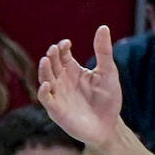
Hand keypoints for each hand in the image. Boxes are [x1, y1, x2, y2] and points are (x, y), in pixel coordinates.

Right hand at [38, 26, 122, 148]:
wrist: (110, 126)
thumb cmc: (108, 100)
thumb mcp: (108, 73)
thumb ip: (104, 52)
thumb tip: (103, 27)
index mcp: (72, 70)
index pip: (62, 54)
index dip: (62, 48)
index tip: (67, 44)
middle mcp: (62, 81)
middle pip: (51, 64)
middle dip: (52, 56)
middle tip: (55, 50)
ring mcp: (58, 95)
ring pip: (45, 79)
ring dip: (44, 70)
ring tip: (46, 60)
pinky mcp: (57, 111)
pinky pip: (46, 100)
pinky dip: (44, 93)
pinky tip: (46, 85)